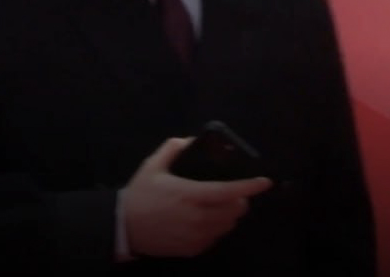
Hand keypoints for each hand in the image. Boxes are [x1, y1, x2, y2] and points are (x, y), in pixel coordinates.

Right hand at [120, 137, 271, 257]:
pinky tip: (203, 219)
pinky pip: (216, 237)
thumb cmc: (140, 195)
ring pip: (228, 225)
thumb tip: (190, 141)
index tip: (264, 182)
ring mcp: (197, 236)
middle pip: (234, 210)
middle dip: (239, 199)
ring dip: (229, 214)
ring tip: (218, 205)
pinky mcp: (194, 248)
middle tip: (232, 192)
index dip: (249, 186)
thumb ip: (172, 149)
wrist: (125, 227)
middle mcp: (197, 217)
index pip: (228, 191)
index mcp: (189, 194)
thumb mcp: (152, 167)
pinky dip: (216, 227)